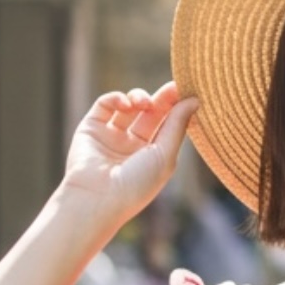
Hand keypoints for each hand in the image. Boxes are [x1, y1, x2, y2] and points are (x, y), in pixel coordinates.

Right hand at [56, 82, 198, 226]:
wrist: (97, 198)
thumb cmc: (137, 184)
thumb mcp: (165, 155)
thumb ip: (178, 125)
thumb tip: (194, 100)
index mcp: (154, 156)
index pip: (168, 125)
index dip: (177, 107)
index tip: (186, 91)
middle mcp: (133, 146)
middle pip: (151, 113)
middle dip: (161, 98)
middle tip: (172, 87)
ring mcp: (111, 136)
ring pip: (128, 106)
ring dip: (139, 97)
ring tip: (143, 103)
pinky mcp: (91, 128)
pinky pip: (105, 105)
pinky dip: (116, 98)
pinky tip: (125, 104)